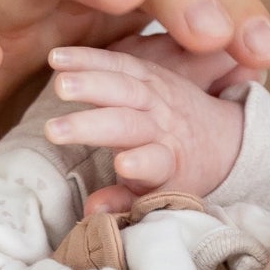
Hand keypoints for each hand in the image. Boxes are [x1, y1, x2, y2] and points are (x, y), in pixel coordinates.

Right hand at [45, 36, 251, 196]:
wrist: (214, 135)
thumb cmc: (177, 172)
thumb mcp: (159, 194)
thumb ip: (124, 202)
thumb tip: (92, 211)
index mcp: (167, 162)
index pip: (155, 163)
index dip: (142, 164)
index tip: (123, 165)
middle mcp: (162, 127)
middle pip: (128, 124)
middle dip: (93, 126)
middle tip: (55, 130)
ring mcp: (156, 96)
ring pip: (124, 87)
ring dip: (90, 84)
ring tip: (59, 85)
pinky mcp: (149, 72)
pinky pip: (118, 63)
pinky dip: (87, 59)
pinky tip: (56, 58)